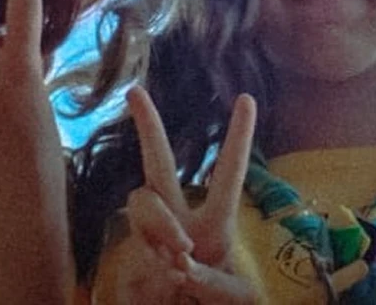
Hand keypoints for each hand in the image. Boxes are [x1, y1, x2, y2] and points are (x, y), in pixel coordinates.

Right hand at [92, 87, 257, 304]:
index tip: (247, 98)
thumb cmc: (213, 302)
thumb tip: (180, 264)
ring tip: (181, 260)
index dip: (238, 137)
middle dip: (147, 126)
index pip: (228, 174)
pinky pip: (133, 240)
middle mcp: (179, 220)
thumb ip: (212, 282)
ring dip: (161, 223)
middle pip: (157, 164)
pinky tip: (164, 282)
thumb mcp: (232, 295)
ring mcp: (149, 237)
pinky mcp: (128, 259)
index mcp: (215, 223)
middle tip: (135, 92)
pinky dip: (150, 259)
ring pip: (142, 201)